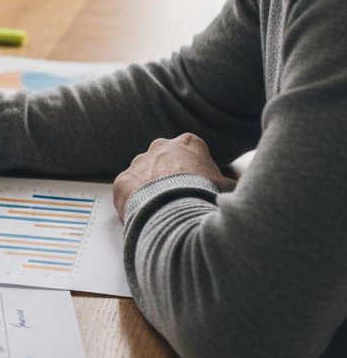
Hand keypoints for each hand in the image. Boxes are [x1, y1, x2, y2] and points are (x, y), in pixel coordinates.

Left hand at [113, 133, 236, 220]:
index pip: (192, 154)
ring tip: (162, 210)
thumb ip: (227, 184)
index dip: (196, 173)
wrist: (174, 209)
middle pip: (166, 162)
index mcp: (188, 143)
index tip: (198, 188)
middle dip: (171, 178)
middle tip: (178, 200)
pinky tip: (147, 215)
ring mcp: (138, 162)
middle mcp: (160, 147)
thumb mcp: (228, 187)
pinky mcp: (122, 180)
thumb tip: (235, 193)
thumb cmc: (205, 195)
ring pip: (145, 175)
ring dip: (151, 189)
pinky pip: (129, 190)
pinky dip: (136, 202)